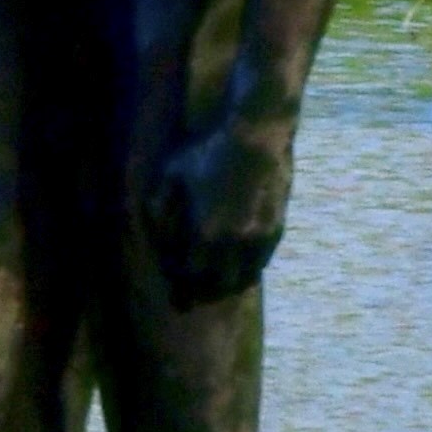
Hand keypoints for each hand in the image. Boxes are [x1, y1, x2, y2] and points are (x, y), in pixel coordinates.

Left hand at [147, 114, 290, 303]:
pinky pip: (261, 263)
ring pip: (244, 278)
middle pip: (218, 285)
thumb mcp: (173, 174)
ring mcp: (258, 239)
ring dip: (228, 286)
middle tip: (194, 296)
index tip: (175, 290)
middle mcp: (233, 244)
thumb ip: (161, 208)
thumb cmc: (209, 151)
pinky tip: (241, 268)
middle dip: (204, 293)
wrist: (256, 136)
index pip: (190, 276)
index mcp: (205, 233)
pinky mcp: (276, 229)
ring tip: (217, 286)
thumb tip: (156, 234)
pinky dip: (249, 271)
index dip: (181, 286)